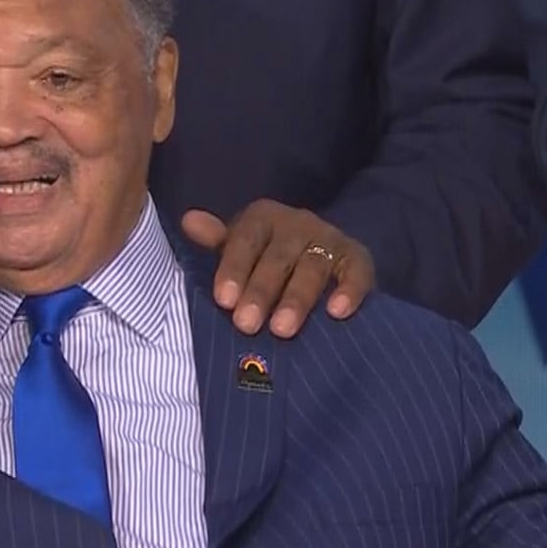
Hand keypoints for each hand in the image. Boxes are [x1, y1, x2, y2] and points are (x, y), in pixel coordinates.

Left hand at [182, 200, 374, 337]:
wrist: (322, 253)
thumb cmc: (266, 257)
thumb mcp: (239, 247)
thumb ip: (216, 240)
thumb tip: (189, 221)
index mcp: (263, 218)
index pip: (245, 240)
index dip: (234, 269)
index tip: (223, 301)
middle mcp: (298, 224)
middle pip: (278, 257)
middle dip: (261, 292)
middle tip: (245, 325)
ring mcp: (330, 240)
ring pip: (313, 267)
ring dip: (297, 299)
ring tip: (282, 330)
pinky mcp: (358, 259)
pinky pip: (356, 273)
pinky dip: (349, 291)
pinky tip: (337, 313)